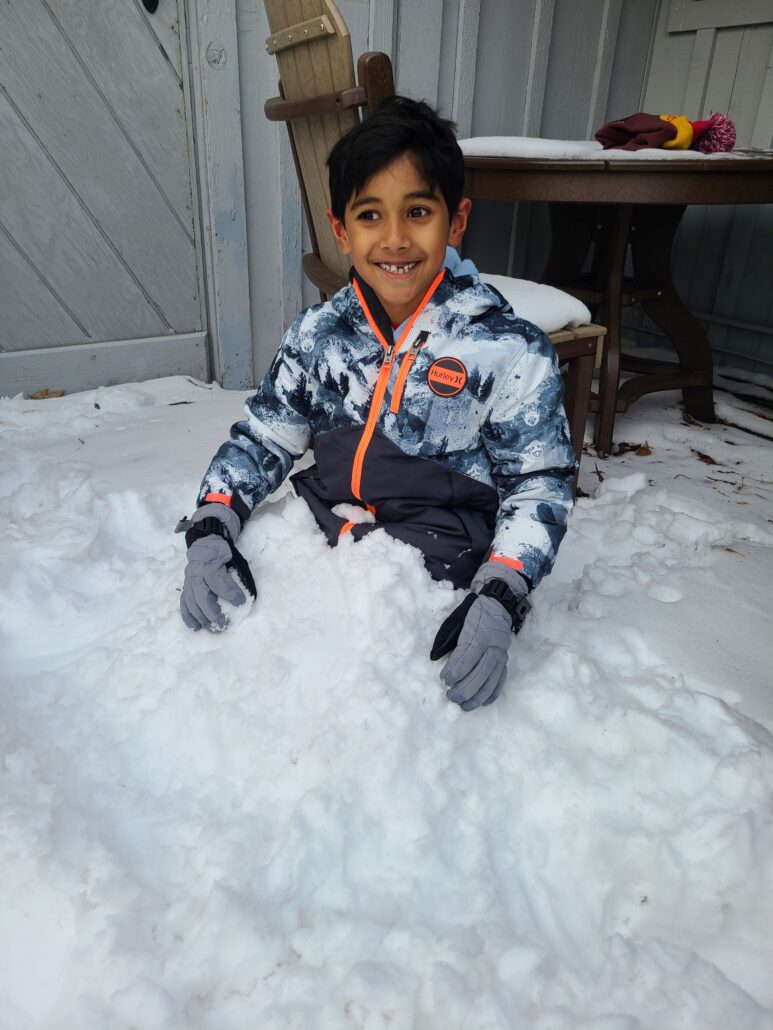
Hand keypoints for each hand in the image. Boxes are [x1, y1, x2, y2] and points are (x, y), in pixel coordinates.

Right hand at [176, 503, 254, 631]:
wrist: (205, 541)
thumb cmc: (222, 551)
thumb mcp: (232, 557)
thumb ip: (237, 574)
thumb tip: (246, 594)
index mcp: (209, 563)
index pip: (217, 580)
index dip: (229, 592)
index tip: (240, 602)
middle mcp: (195, 573)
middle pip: (202, 596)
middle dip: (213, 613)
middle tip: (224, 624)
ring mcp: (188, 580)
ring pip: (192, 602)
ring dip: (202, 618)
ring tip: (212, 629)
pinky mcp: (186, 586)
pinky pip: (184, 602)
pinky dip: (189, 616)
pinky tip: (196, 627)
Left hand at [430, 560, 529, 710]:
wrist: (499, 605)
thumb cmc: (474, 614)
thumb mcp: (457, 621)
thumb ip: (448, 639)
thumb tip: (435, 658)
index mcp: (479, 634)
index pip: (466, 657)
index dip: (455, 671)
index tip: (444, 679)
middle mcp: (493, 646)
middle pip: (480, 673)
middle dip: (464, 688)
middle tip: (451, 696)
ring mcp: (501, 655)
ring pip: (491, 680)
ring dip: (477, 696)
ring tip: (464, 706)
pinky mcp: (505, 661)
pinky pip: (501, 680)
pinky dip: (492, 693)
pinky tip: (482, 703)